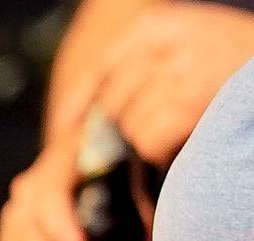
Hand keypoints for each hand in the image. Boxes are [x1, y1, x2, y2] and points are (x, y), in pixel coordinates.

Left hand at [88, 2, 253, 164]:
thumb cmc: (235, 62)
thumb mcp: (191, 40)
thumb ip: (146, 61)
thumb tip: (87, 109)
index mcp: (159, 25)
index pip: (102, 66)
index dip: (81, 100)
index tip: (69, 123)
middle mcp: (167, 44)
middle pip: (113, 101)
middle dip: (119, 127)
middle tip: (142, 136)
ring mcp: (181, 74)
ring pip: (130, 124)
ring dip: (146, 140)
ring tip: (174, 134)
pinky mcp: (192, 105)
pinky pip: (150, 140)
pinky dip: (160, 152)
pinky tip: (180, 145)